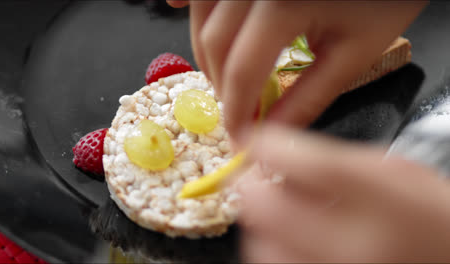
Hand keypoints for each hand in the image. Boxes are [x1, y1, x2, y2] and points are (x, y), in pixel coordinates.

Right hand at [168, 1, 425, 144]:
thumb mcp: (353, 53)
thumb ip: (308, 96)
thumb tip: (273, 134)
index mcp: (283, 3)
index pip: (242, 69)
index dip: (236, 109)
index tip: (239, 135)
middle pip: (214, 41)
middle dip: (220, 84)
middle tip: (237, 110)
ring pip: (202, 14)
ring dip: (205, 50)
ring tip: (222, 76)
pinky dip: (189, 3)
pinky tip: (177, 7)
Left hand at [240, 125, 449, 261]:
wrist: (446, 259)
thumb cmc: (427, 216)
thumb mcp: (396, 172)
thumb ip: (335, 159)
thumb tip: (279, 152)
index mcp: (384, 202)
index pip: (311, 165)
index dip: (268, 146)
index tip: (256, 139)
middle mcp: (356, 248)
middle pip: (268, 211)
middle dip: (249, 185)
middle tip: (253, 174)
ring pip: (260, 248)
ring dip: (258, 222)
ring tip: (276, 209)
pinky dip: (269, 249)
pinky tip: (284, 238)